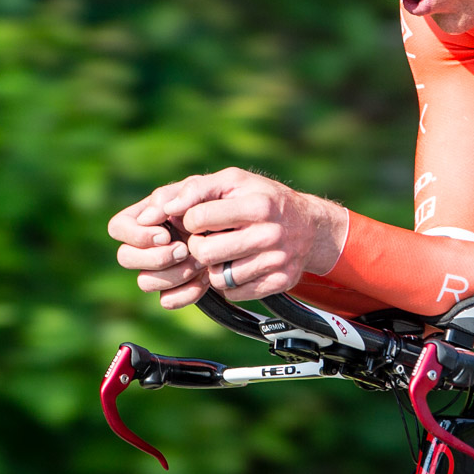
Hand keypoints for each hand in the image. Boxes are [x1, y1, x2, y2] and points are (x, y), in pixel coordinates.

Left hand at [109, 168, 346, 306]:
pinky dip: (229, 283)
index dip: (190, 220)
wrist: (309, 226)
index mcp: (257, 205)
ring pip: (220, 278)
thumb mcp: (234, 181)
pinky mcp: (281, 282)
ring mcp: (277, 261)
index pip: (199, 219)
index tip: (198, 219)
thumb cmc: (262, 198)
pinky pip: (236, 293)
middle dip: (198, 247)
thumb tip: (165, 208)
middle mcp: (270, 234)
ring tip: (223, 253)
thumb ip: (197, 188)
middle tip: (205, 240)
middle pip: (207, 252)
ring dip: (213, 268)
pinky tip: (237, 266)